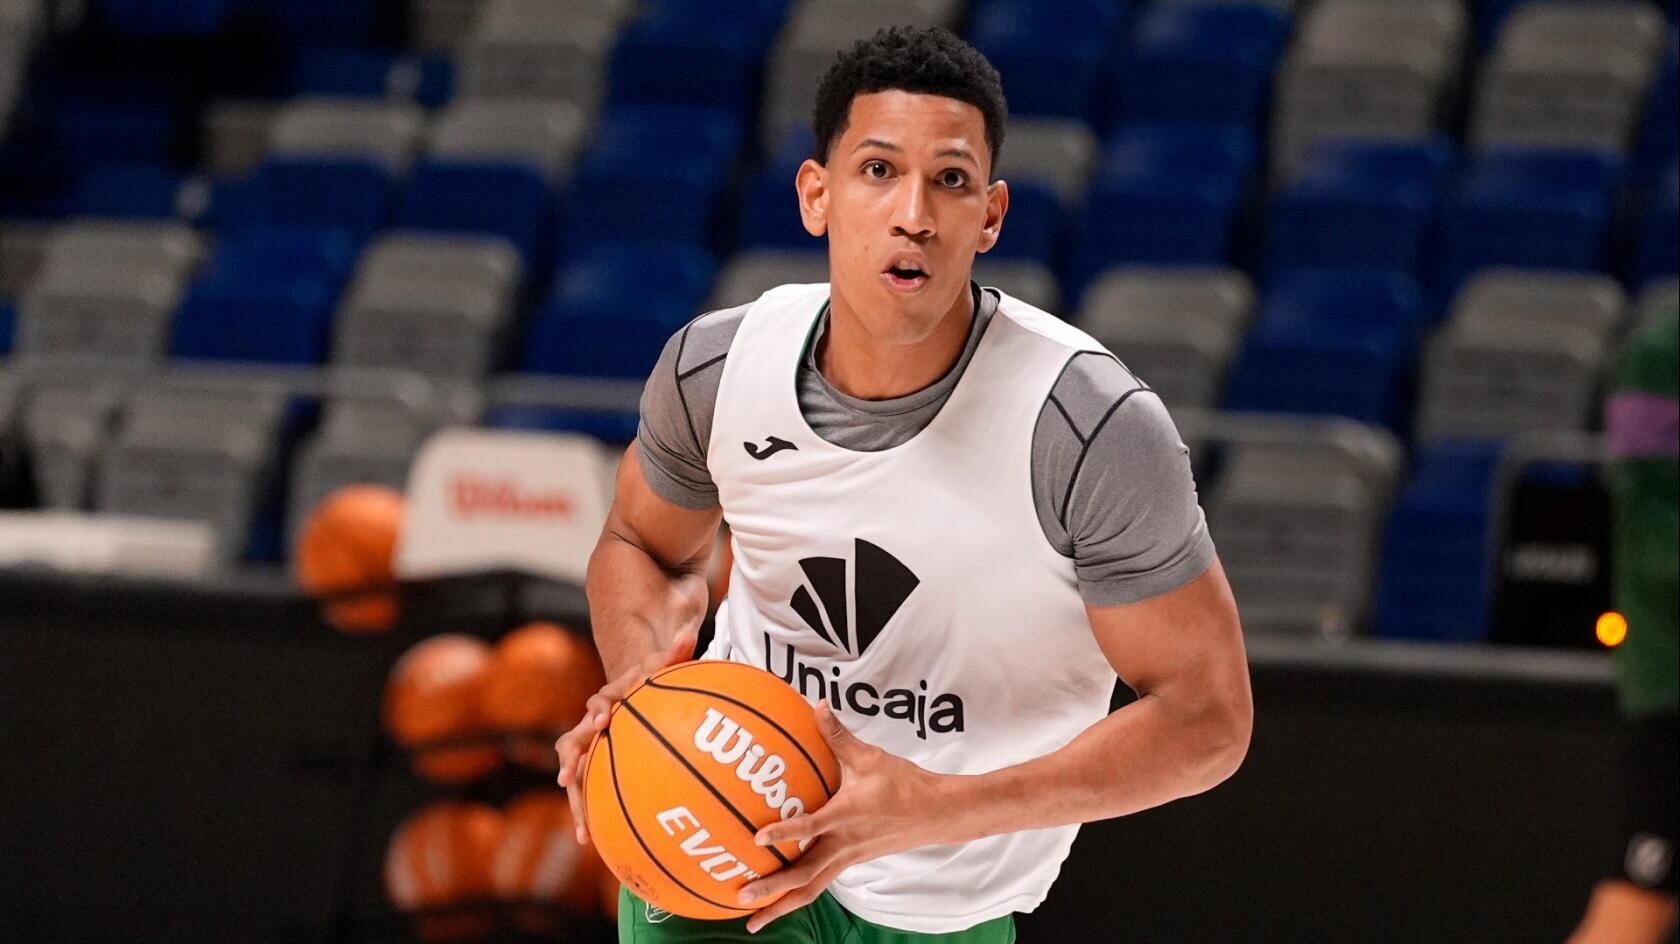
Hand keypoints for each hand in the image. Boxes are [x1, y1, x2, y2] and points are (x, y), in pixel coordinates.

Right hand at [555, 631, 696, 844]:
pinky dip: (586, 816)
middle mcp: (589, 729)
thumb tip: (690, 633)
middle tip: (566, 776)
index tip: (602, 717)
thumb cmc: (646, 683)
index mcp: (605, 703)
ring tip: (581, 830)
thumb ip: (674, 651)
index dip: (597, 710)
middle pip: (572, 745)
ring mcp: (588, 753)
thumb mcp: (661, 667)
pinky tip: (590, 844)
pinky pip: (586, 794)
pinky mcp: (592, 773)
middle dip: (569, 760)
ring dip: (575, 801)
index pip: (597, 703)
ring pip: (574, 777)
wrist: (628, 697)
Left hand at [736, 701, 947, 933]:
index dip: (785, 832)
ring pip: (811, 889)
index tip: (757, 838)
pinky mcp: (850, 863)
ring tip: (753, 920)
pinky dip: (798, 894)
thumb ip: (837, 735)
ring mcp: (847, 859)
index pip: (811, 827)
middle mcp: (843, 845)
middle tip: (741, 896)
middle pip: (804, 877)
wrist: (935, 814)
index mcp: (845, 817)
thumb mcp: (869, 757)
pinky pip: (820, 883)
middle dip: (772, 890)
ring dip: (781, 905)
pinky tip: (779, 898)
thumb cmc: (903, 784)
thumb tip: (816, 705)